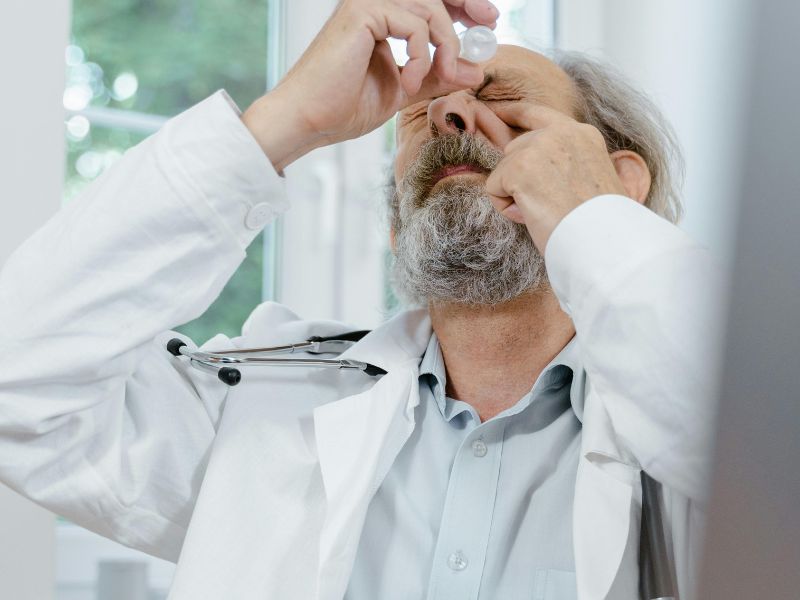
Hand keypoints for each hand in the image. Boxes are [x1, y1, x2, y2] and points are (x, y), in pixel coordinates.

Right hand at [243, 0, 498, 170]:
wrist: (308, 121)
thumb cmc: (342, 108)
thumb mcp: (403, 90)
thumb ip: (437, 76)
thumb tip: (477, 70)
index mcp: (380, 17)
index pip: (429, 0)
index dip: (461, 5)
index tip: (486, 22)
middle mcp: (373, 3)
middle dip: (466, 4)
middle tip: (489, 23)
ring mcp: (366, 4)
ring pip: (429, 7)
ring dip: (447, 44)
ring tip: (444, 76)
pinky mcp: (362, 12)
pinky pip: (415, 23)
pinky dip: (422, 54)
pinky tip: (410, 82)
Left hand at [484, 104, 626, 251]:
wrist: (603, 242)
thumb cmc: (599, 224)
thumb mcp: (592, 179)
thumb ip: (567, 163)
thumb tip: (536, 170)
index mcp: (583, 134)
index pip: (538, 114)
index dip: (513, 114)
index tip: (494, 110)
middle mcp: (560, 132)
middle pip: (514, 149)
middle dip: (520, 179)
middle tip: (548, 206)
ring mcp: (538, 146)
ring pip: (503, 171)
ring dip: (515, 197)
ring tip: (545, 213)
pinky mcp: (518, 167)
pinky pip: (493, 189)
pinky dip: (506, 209)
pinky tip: (532, 217)